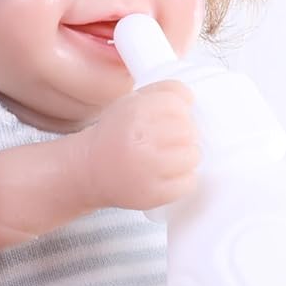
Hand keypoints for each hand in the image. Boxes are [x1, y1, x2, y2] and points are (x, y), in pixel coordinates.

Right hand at [83, 80, 198, 208]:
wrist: (92, 170)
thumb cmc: (117, 134)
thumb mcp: (133, 101)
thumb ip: (164, 92)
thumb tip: (190, 99)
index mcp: (134, 112)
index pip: (179, 103)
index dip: (178, 111)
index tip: (168, 120)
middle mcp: (140, 139)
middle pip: (189, 130)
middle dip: (183, 135)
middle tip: (167, 142)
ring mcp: (148, 169)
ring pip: (193, 156)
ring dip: (185, 157)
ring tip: (168, 158)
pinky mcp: (154, 193)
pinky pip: (189, 182)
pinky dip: (183, 179)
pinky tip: (166, 175)